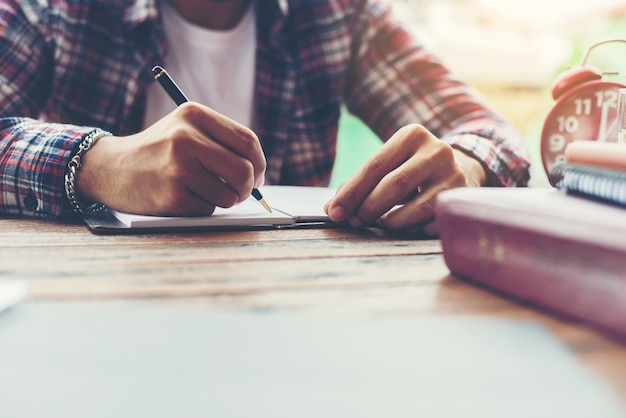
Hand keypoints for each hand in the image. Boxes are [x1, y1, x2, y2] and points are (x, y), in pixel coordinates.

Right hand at [77, 102, 265, 215]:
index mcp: (194, 115)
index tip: (258, 176)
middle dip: (248, 188)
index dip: (260, 163)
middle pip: (244, 170)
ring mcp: (179, 167)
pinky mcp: (172, 194)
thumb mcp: (185, 130)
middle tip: (240, 193)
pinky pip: (209, 209)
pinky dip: (202, 208)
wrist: (109, 168)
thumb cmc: (157, 152)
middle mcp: (186, 137)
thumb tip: (259, 174)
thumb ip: (221, 143)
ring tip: (202, 191)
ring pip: (230, 194)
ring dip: (224, 200)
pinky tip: (182, 197)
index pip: (248, 141)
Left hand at [324, 124, 485, 235]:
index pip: (374, 166)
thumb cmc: (412, 169)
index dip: (351, 192)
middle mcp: (437, 151)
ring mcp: (454, 175)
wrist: (461, 168)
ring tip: (382, 223)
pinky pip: (433, 224)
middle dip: (368, 208)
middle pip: (394, 185)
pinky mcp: (464, 200)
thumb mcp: (389, 165)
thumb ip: (360, 184)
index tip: (334, 213)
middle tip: (355, 222)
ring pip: (417, 209)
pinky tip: (408, 226)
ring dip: (392, 222)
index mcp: (412, 136)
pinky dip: (414, 230)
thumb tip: (331, 209)